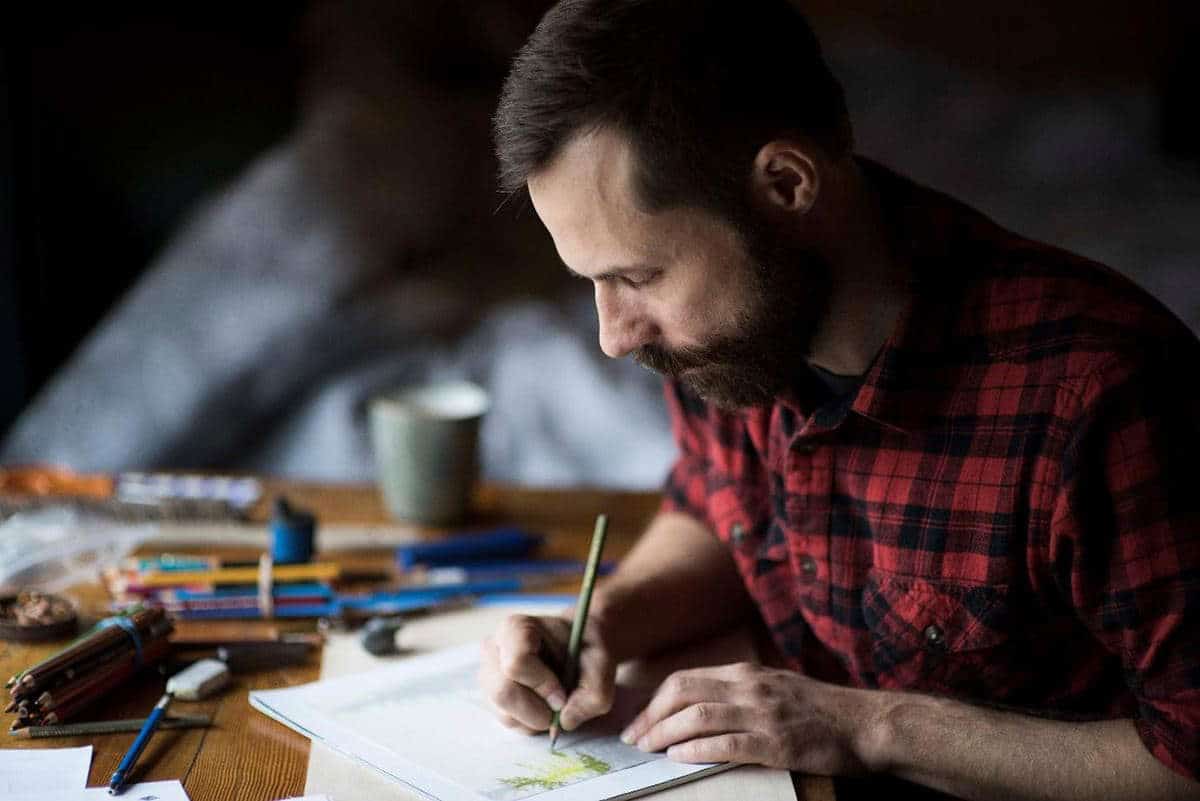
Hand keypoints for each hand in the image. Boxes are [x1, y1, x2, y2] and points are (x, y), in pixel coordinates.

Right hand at [479, 614, 616, 733]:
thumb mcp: (603, 663)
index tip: (563, 693)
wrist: (579, 649)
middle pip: (503, 692)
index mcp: (515, 628)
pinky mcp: (491, 697)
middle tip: (561, 707)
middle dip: (537, 710)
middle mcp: (493, 650)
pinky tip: (544, 707)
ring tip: (556, 703)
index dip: (542, 684)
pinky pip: (507, 722)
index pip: (516, 663)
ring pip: (504, 713)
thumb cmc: (586, 649)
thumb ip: (594, 692)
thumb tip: (565, 721)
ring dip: (536, 719)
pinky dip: (531, 724)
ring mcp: (488, 675)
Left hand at [618, 662, 874, 775]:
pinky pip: (728, 743)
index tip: (639, 723)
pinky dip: (698, 749)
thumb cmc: (818, 710)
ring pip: (699, 716)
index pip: (685, 679)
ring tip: (648, 749)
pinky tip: (680, 757)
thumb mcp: (773, 686)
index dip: (655, 702)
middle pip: (683, 692)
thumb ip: (738, 691)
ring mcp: (763, 713)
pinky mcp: (777, 742)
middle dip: (651, 716)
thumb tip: (696, 706)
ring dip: (666, 733)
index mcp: (745, 673)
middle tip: (634, 739)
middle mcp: (749, 687)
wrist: (864, 723)